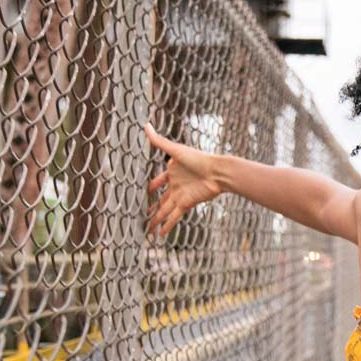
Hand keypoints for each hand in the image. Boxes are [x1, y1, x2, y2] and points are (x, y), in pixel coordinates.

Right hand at [144, 121, 222, 237]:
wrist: (218, 172)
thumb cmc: (199, 159)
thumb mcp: (175, 150)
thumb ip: (159, 141)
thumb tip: (146, 125)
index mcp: (172, 172)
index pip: (158, 181)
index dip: (151, 187)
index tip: (144, 192)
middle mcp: (175, 185)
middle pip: (160, 200)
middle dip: (151, 208)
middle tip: (142, 216)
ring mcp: (180, 196)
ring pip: (164, 210)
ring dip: (156, 220)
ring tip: (147, 231)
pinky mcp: (186, 204)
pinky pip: (174, 217)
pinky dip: (167, 226)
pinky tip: (159, 235)